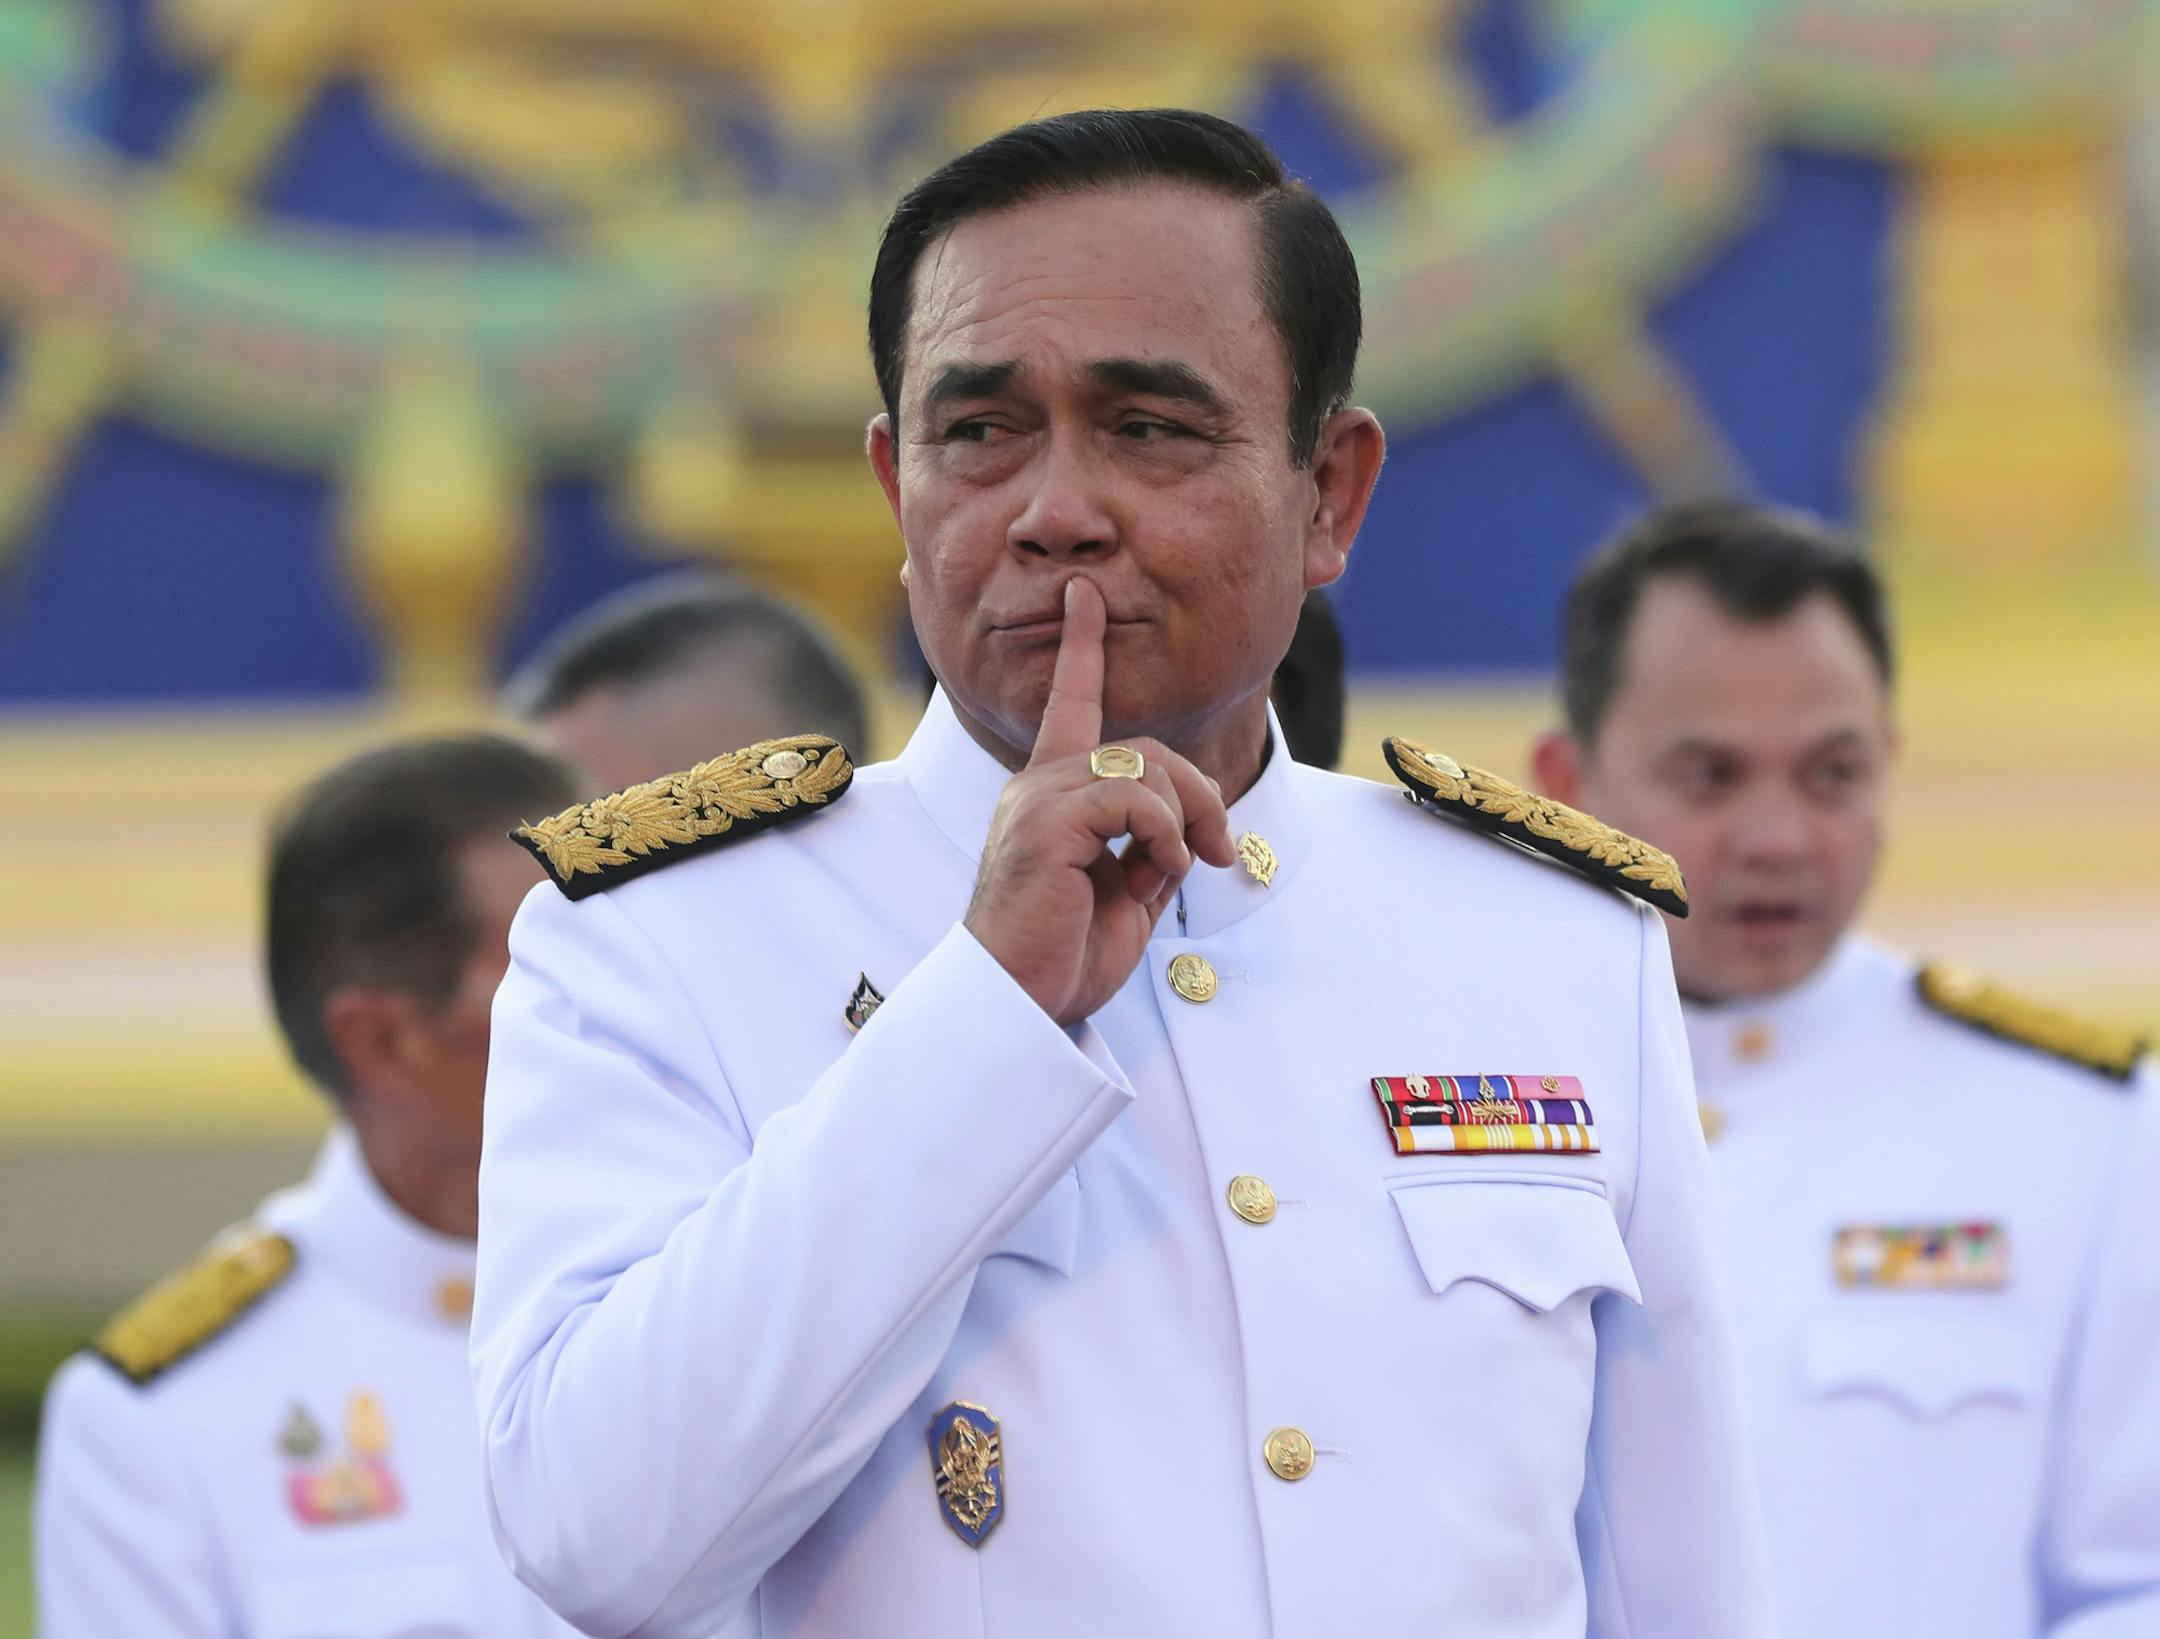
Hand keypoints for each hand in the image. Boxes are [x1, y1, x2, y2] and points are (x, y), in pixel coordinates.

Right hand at [963, 578, 1237, 1025]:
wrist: (1018, 1003)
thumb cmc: (1064, 957)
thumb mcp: (1125, 896)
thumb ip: (1149, 850)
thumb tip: (1187, 833)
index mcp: (1050, 796)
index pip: (1069, 705)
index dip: (1082, 647)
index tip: (1084, 595)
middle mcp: (1036, 786)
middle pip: (1147, 749)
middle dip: (1200, 795)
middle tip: (1221, 852)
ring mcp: (1036, 801)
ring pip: (1145, 768)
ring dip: (1188, 818)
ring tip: (1187, 868)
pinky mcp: (1045, 825)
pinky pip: (1130, 798)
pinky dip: (1165, 832)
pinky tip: (1164, 871)